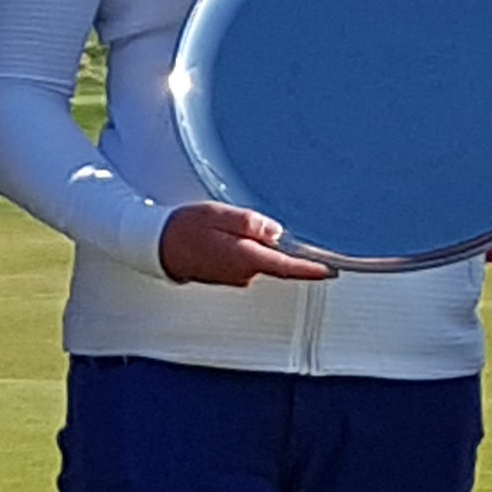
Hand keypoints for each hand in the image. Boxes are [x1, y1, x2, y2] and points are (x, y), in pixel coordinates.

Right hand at [158, 202, 331, 286]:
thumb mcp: (218, 214)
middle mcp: (244, 273)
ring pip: (265, 260)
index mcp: (244, 258)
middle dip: (286, 248)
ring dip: (265, 246)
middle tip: (277, 227)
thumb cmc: (186, 228)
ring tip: (242, 225)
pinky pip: (252, 261)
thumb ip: (250, 223)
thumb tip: (275, 230)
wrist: (160, 246)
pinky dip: (253, 250)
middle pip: (279, 262)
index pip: (286, 267)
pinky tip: (238, 236)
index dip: (311, 270)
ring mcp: (238, 277)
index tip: (332, 270)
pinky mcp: (232, 275)